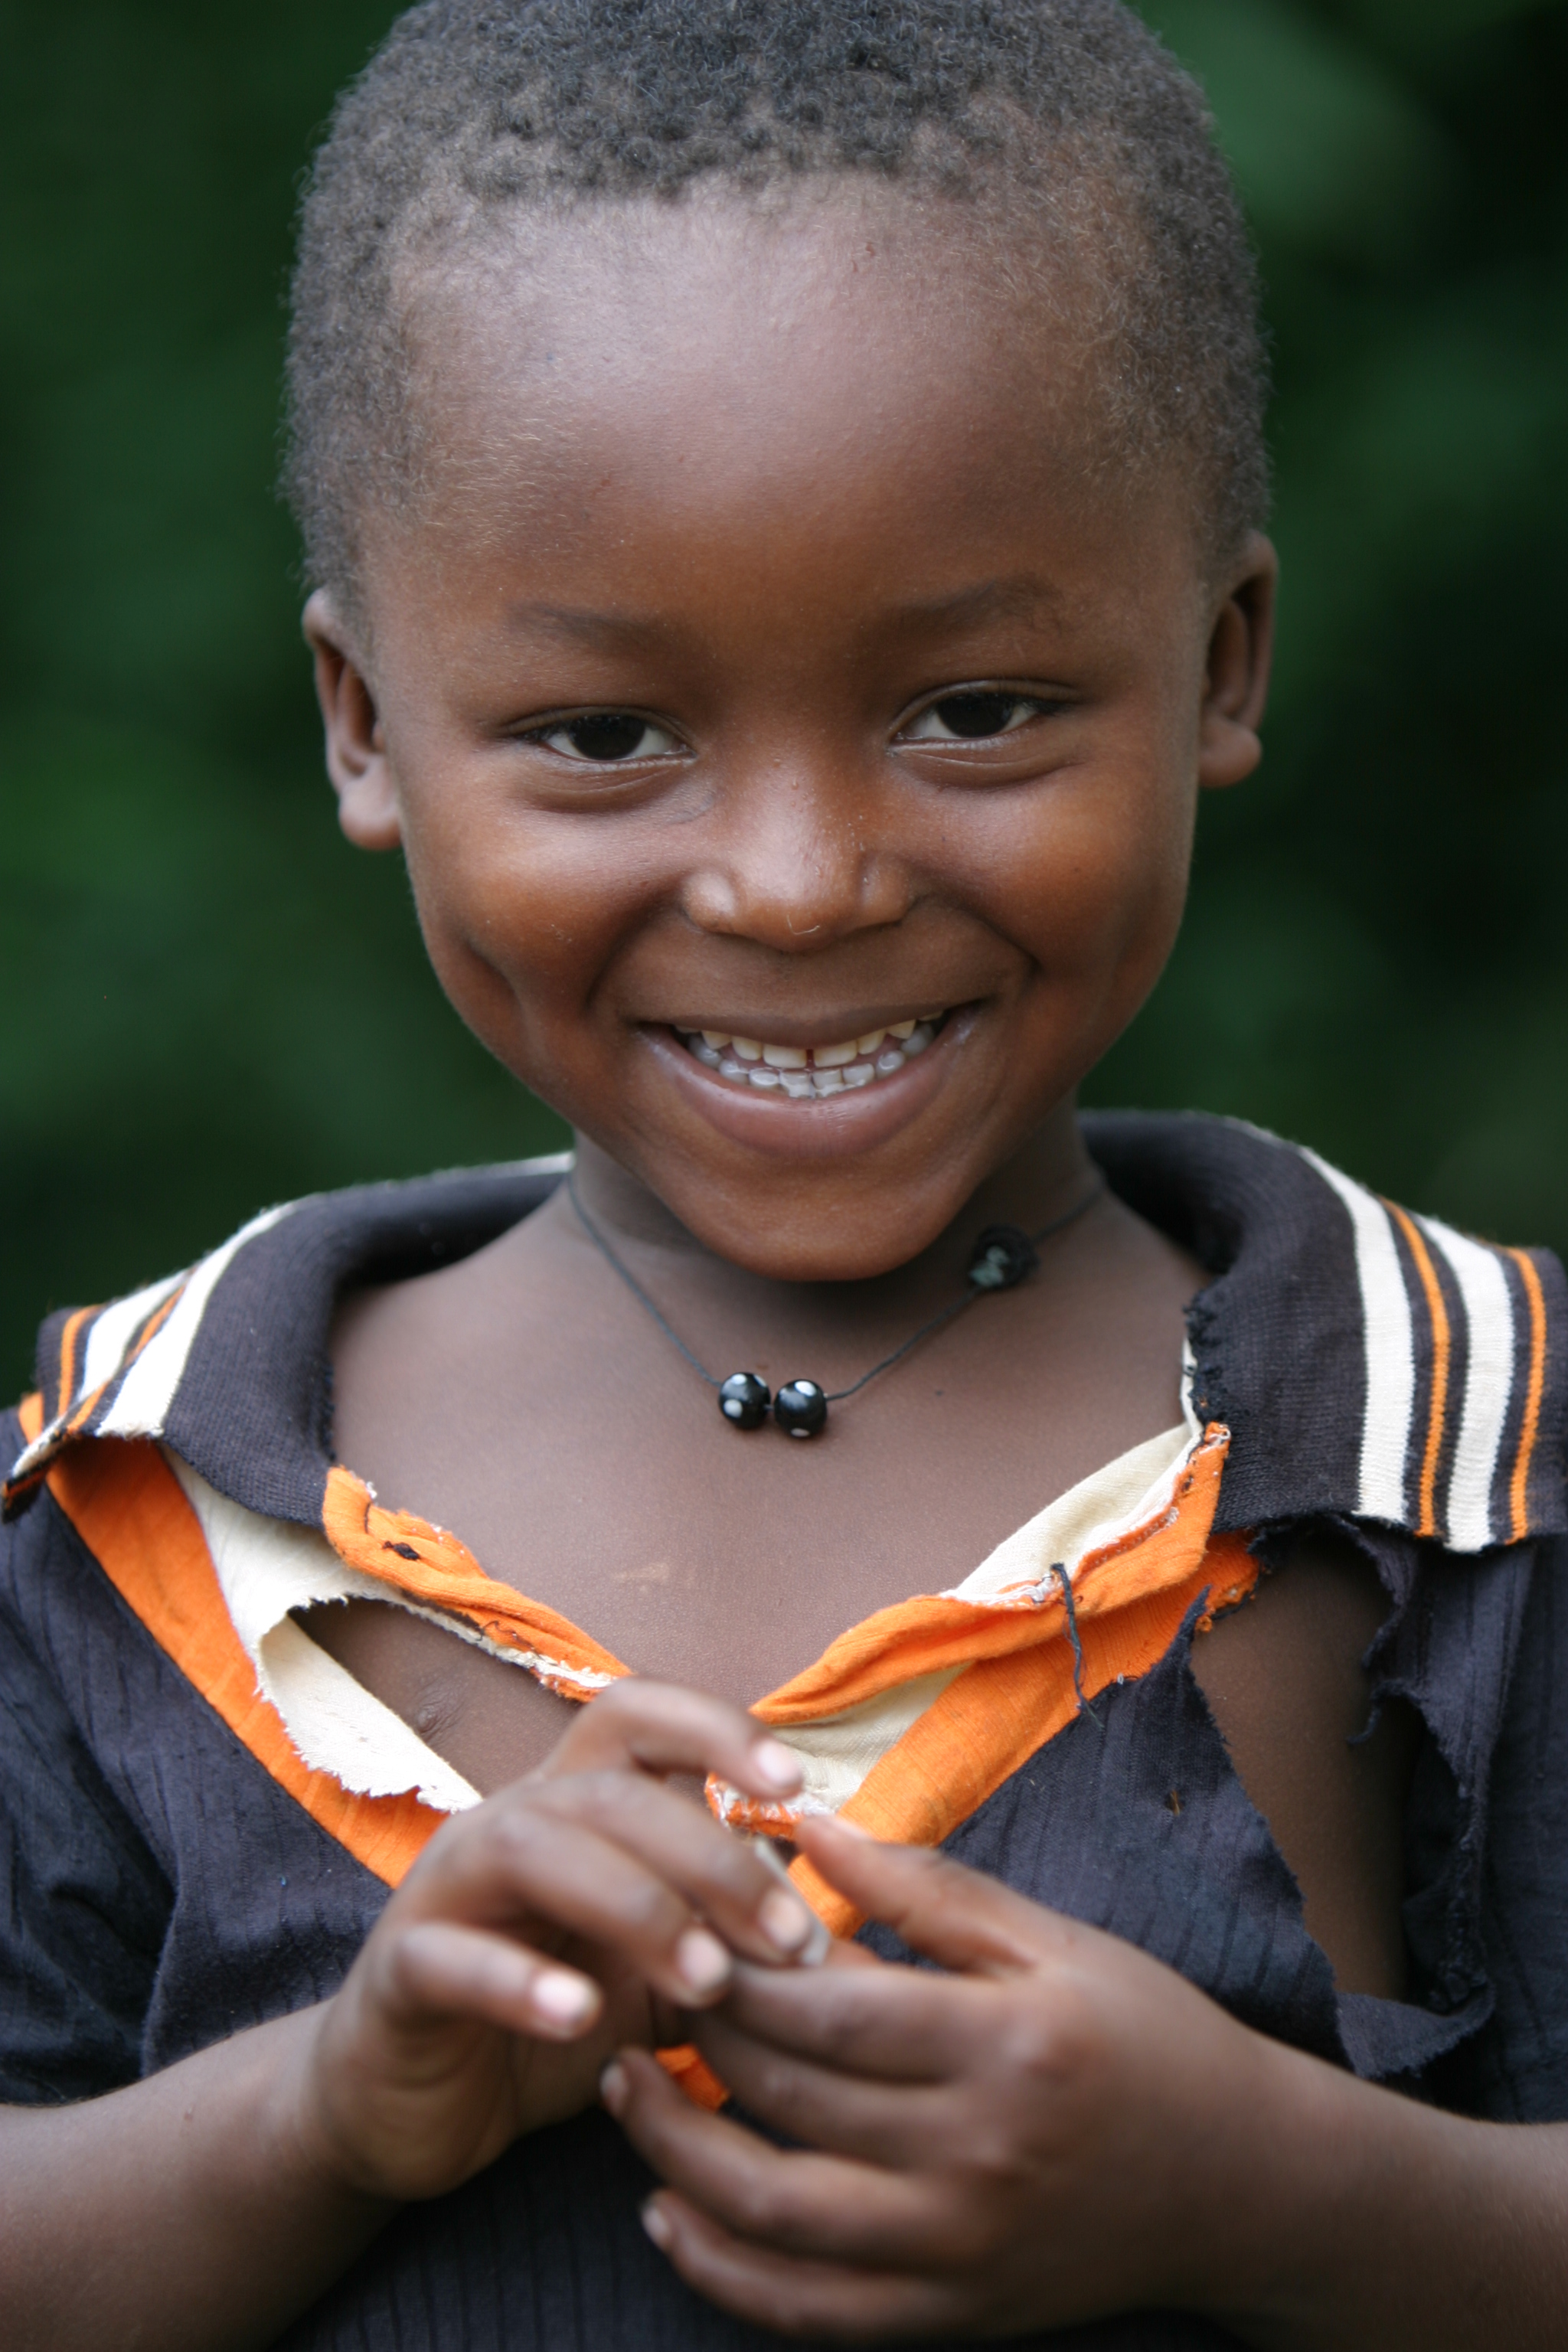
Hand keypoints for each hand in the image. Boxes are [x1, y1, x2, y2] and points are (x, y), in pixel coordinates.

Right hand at [294, 1680, 818, 2203]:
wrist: (415, 2107)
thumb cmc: (554, 2016)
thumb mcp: (659, 1974)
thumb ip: (729, 1938)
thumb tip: (842, 1920)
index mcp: (576, 1805)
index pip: (639, 1716)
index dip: (715, 1729)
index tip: (795, 1782)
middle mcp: (510, 1821)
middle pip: (608, 1789)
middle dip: (711, 1856)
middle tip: (792, 1942)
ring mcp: (446, 1889)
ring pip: (529, 1844)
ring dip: (633, 1904)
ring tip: (708, 1980)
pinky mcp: (400, 1970)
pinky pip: (452, 1954)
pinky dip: (518, 1979)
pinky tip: (582, 2018)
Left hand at [603, 1816, 1304, 2341]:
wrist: (1238, 2182)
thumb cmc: (1141, 2034)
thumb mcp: (1050, 1938)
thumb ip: (923, 1884)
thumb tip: (805, 1826)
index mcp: (1004, 2044)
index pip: (828, 2011)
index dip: (737, 1966)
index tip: (683, 1919)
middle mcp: (978, 2156)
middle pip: (789, 2097)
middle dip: (697, 2036)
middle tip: (645, 1983)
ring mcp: (960, 2249)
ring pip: (774, 2213)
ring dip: (675, 2152)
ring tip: (623, 2088)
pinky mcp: (950, 2314)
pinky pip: (807, 2311)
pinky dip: (720, 2271)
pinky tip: (666, 2212)